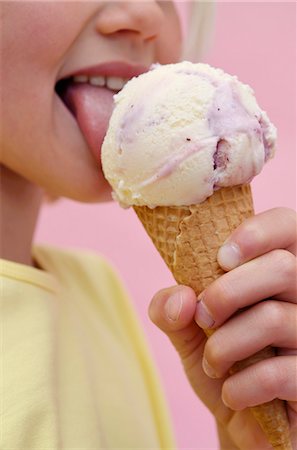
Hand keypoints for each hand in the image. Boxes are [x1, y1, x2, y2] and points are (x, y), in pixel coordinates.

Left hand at [149, 207, 296, 448]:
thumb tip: (180, 298)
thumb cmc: (219, 359)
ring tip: (212, 362)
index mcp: (276, 271)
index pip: (287, 225)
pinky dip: (240, 386)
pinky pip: (280, 373)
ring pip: (275, 318)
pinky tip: (231, 393)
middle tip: (203, 316)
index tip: (220, 258)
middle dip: (227, 292)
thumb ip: (172, 308)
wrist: (237, 413)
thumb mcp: (186, 330)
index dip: (256, 232)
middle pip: (283, 268)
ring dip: (224, 344)